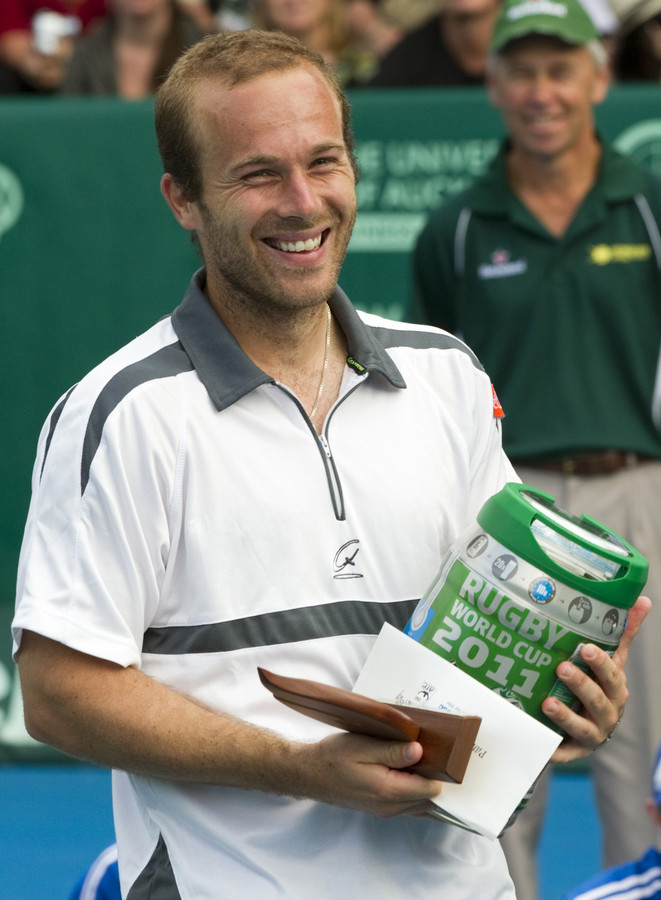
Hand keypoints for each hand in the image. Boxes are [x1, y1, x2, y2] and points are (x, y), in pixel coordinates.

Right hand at [295, 732, 443, 817]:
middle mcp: (391, 807)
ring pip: (421, 803)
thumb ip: (392, 751)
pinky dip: (416, 791)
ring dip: (425, 784)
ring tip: (421, 759)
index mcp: (388, 791)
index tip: (438, 750)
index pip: (432, 789)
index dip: (439, 769)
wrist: (310, 773)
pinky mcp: (381, 808)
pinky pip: (410, 805)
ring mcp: (386, 810)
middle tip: (432, 751)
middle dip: (435, 777)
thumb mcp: (362, 746)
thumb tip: (420, 751)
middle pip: (430, 798)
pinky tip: (411, 772)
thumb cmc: (333, 757)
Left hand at [544, 595, 650, 761]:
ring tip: (548, 703)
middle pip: (598, 700)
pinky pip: (565, 753)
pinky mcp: (574, 750)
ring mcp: (592, 734)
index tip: (585, 648)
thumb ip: (623, 633)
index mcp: (616, 690)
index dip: (600, 663)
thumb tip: (643, 600)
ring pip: (582, 727)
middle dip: (581, 684)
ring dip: (566, 717)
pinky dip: (557, 751)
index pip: (612, 675)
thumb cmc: (599, 687)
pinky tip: (546, 748)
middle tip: (562, 667)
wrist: (590, 726)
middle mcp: (608, 714)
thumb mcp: (611, 661)